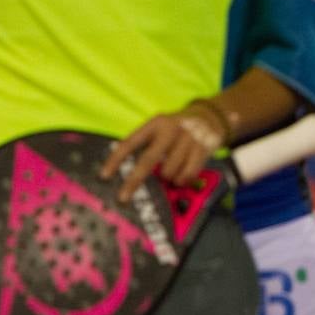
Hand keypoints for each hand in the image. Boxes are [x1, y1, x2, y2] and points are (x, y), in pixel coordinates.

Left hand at [100, 102, 223, 202]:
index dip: (116, 159)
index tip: (104, 176)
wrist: (210, 117)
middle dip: (134, 181)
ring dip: (167, 177)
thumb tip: (126, 171)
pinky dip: (182, 179)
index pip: (131, 142)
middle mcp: (170, 130)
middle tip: (123, 198)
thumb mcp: (160, 127)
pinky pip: (186, 175)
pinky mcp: (202, 149)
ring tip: (172, 169)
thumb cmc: (177, 128)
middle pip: (148, 160)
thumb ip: (146, 144)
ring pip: (168, 172)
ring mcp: (187, 139)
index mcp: (155, 124)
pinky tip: (183, 173)